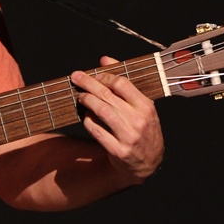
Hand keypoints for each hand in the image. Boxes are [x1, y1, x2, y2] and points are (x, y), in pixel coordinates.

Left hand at [71, 56, 163, 182]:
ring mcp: (129, 137)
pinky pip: (97, 131)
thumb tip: (104, 59)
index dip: (104, 76)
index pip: (122, 83)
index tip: (93, 74)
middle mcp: (139, 121)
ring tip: (80, 97)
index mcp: (146, 107)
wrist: (148, 164)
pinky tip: (86, 116)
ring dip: (87, 101)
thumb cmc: (142, 130)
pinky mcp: (118, 151)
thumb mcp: (141, 107)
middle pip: (108, 96)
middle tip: (76, 77)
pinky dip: (88, 121)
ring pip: (101, 111)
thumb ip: (124, 83)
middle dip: (88, 84)